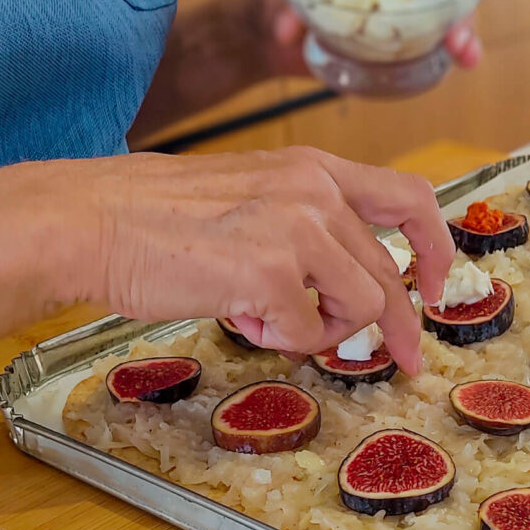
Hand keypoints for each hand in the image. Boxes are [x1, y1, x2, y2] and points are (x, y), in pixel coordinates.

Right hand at [78, 147, 454, 373]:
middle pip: (388, 272)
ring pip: (361, 307)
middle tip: (407, 360)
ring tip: (271, 321)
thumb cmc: (158, 215)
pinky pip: (306, 332)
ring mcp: (298, 230)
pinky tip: (238, 317)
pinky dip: (278, 338)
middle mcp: (316, 192)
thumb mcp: (252, 198)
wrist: (93, 221)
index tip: (434, 287)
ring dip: (326, 330)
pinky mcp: (272, 273)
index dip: (436, 245)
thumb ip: (306, 230)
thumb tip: (339, 291)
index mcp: (314, 169)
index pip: (409, 197)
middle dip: (402, 325)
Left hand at [261, 0, 502, 75]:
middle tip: (461, 33)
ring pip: (443, 15)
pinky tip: (456, 64)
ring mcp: (394, 12)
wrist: (261, 38)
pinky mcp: (393, 44)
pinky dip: (447, 54)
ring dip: (462, 33)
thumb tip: (286, 28)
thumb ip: (282, 6)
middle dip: (462, 2)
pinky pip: (428, 45)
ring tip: (464, 55)